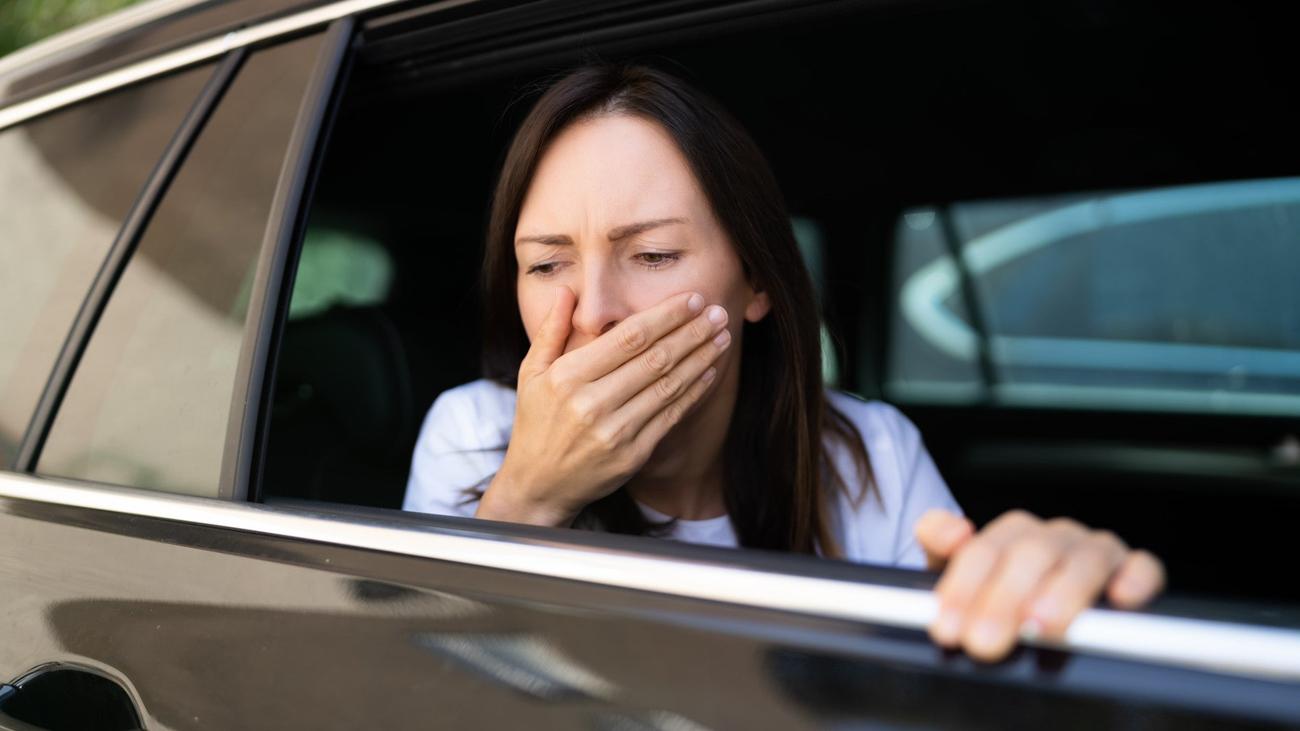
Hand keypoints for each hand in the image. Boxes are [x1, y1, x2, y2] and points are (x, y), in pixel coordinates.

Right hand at [476, 288, 730, 526]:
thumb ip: (551, 329)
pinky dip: (694, 392)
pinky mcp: (632, 454)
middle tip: (717, 312)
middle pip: (655, 359)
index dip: (665, 316)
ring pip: (669, 386)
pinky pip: (671, 416)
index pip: (628, 337)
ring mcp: (614, 432)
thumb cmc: (536, 421)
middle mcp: (592, 403)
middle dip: (692, 332)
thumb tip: (567, 290)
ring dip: (700, 358)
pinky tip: (709, 372)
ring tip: (722, 337)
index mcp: (568, 376)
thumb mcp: (531, 372)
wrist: (539, 484)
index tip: (691, 299)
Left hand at [915, 508, 1164, 661]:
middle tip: (984, 641)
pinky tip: (1120, 599)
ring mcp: (1094, 551)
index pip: (982, 550)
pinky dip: (1136, 578)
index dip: (962, 589)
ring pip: (1083, 559)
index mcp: (1011, 533)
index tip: (947, 628)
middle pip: (1030, 554)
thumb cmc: (993, 594)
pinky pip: (1143, 567)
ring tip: (1039, 628)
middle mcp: (1053, 537)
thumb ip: (938, 544)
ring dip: (1061, 593)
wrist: (1025, 606)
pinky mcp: (1133, 570)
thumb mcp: (953, 572)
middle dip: (1002, 600)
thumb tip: (954, 531)